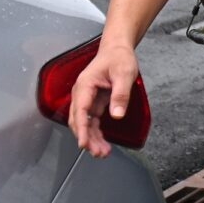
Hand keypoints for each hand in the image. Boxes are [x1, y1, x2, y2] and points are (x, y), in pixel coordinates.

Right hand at [68, 41, 140, 158]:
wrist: (117, 49)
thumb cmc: (119, 58)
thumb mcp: (124, 74)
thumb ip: (120, 94)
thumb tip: (117, 114)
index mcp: (85, 85)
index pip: (80, 111)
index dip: (82, 129)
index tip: (84, 144)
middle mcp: (82, 93)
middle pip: (79, 120)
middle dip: (87, 138)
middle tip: (98, 153)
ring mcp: (87, 98)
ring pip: (85, 123)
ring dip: (91, 138)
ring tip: (102, 153)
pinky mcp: (94, 102)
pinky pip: (92, 121)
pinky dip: (96, 132)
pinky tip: (102, 143)